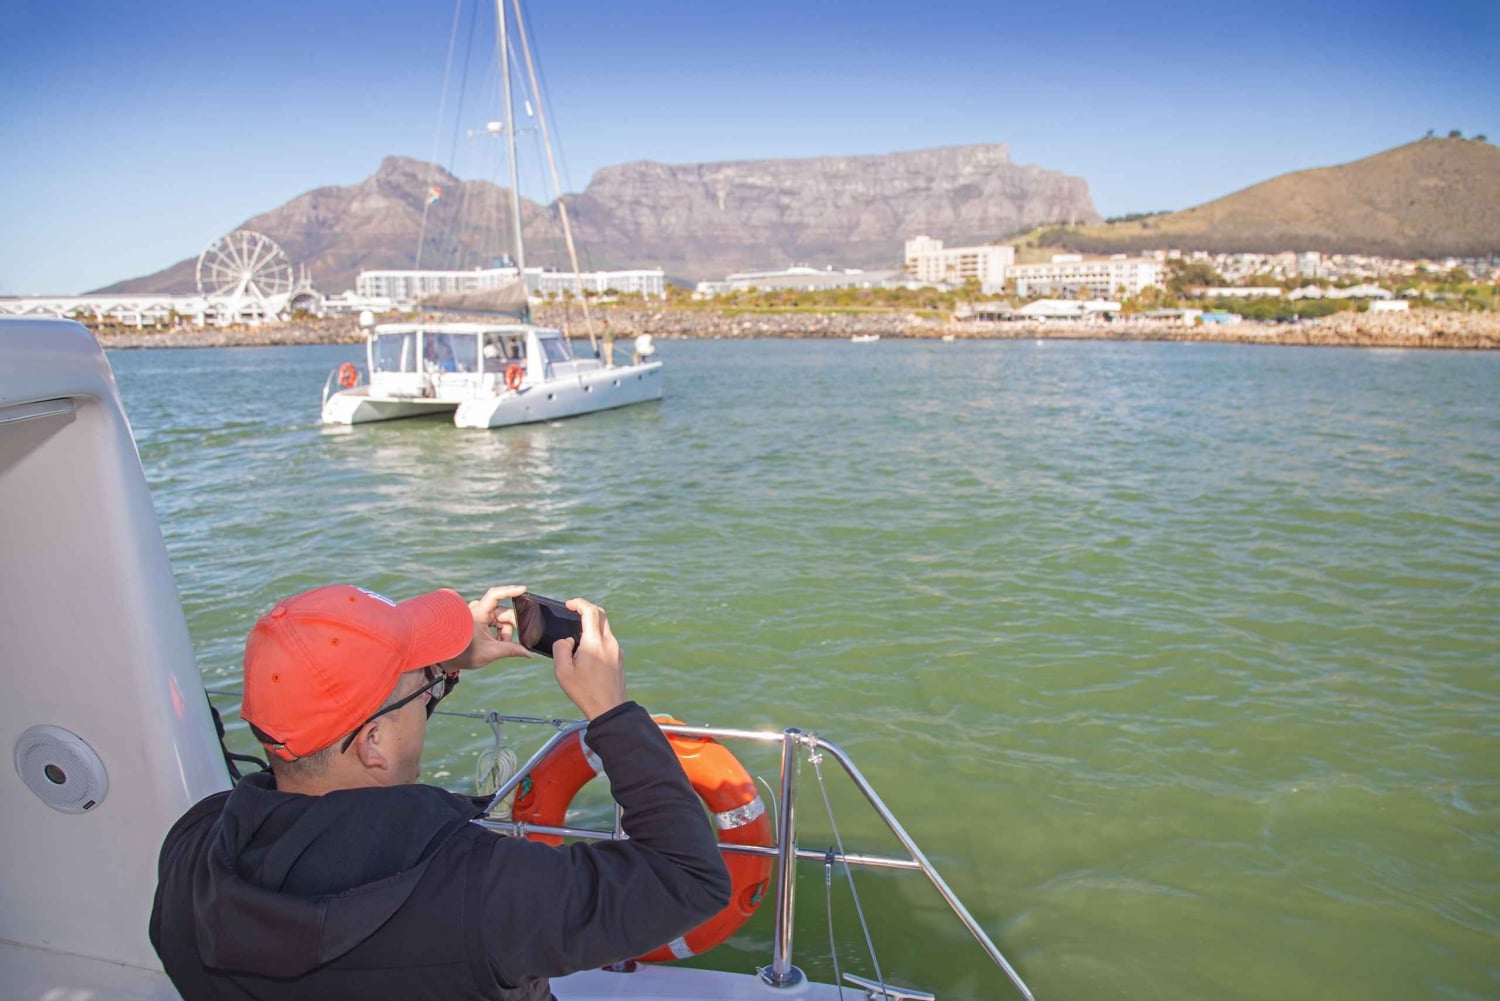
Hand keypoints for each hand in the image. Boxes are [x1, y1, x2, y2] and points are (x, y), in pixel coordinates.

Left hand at [442, 585, 531, 670]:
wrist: (447, 658)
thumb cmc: (464, 654)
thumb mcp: (491, 653)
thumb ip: (512, 650)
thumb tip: (529, 653)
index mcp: (478, 613)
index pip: (495, 595)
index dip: (510, 591)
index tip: (524, 589)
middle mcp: (478, 609)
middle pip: (503, 613)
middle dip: (508, 629)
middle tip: (506, 643)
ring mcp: (478, 613)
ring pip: (500, 619)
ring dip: (502, 632)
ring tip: (496, 646)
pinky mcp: (478, 618)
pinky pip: (494, 621)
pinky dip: (497, 631)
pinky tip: (493, 642)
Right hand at [552, 597, 624, 719]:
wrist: (609, 709)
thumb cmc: (584, 691)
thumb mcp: (563, 671)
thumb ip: (561, 648)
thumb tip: (568, 640)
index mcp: (595, 642)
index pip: (590, 611)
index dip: (579, 603)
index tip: (568, 604)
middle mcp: (609, 642)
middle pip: (601, 614)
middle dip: (586, 609)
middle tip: (573, 613)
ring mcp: (617, 650)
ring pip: (605, 628)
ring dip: (591, 625)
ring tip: (576, 638)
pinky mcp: (619, 657)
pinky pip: (608, 640)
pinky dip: (597, 637)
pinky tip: (586, 651)